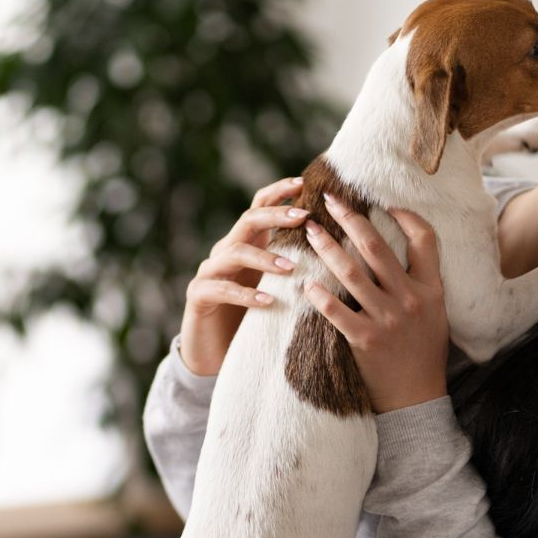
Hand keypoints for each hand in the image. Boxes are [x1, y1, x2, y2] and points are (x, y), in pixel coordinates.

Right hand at [180, 176, 308, 375]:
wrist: (215, 354)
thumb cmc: (255, 318)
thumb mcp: (279, 287)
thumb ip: (297, 266)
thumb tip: (338, 249)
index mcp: (248, 244)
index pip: (260, 206)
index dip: (279, 192)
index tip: (304, 183)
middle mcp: (227, 251)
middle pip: (248, 220)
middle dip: (275, 216)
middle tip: (303, 217)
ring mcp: (210, 271)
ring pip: (234, 251)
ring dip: (264, 257)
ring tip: (291, 267)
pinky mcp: (199, 296)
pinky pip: (222, 289)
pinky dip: (246, 294)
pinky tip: (268, 301)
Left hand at [302, 195, 448, 413]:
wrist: (417, 398)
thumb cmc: (423, 351)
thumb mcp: (435, 312)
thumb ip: (420, 281)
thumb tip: (399, 245)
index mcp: (430, 289)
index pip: (424, 239)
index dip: (406, 215)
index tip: (383, 202)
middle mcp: (410, 300)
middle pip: (377, 248)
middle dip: (351, 219)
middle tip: (329, 200)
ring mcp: (387, 320)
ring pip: (352, 274)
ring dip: (327, 248)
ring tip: (310, 232)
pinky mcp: (365, 341)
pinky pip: (337, 312)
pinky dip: (319, 295)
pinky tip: (305, 282)